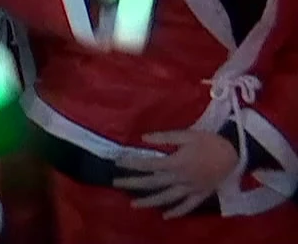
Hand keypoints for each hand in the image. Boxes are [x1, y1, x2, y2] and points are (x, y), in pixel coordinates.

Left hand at [114, 129, 238, 216]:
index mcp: (176, 162)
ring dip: (149, 202)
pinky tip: (166, 216)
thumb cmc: (209, 141)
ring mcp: (191, 189)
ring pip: (167, 198)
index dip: (132, 164)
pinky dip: (177, 212)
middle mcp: (181, 178)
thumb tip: (143, 137)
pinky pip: (188, 206)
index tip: (118, 163)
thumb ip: (164, 137)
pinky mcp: (201, 194)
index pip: (148, 164)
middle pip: (153, 182)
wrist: (235, 152)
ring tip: (134, 205)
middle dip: (133, 183)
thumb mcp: (186, 134)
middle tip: (116, 183)